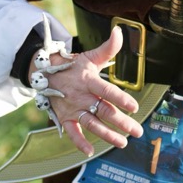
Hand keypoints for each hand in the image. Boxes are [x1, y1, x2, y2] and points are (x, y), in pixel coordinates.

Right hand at [32, 27, 144, 156]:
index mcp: (89, 79)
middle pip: (103, 110)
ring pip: (92, 124)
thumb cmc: (73, 66)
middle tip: (137, 131)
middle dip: (122, 122)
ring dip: (107, 135)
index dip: (120, 98)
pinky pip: (72, 132)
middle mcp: (81, 96)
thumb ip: (108, 48)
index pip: (107, 90)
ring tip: (123, 142)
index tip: (134, 106)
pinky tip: (89, 151)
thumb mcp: (90, 56)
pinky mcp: (64, 118)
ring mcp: (72, 108)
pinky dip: (79, 142)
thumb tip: (119, 31)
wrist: (45, 73)